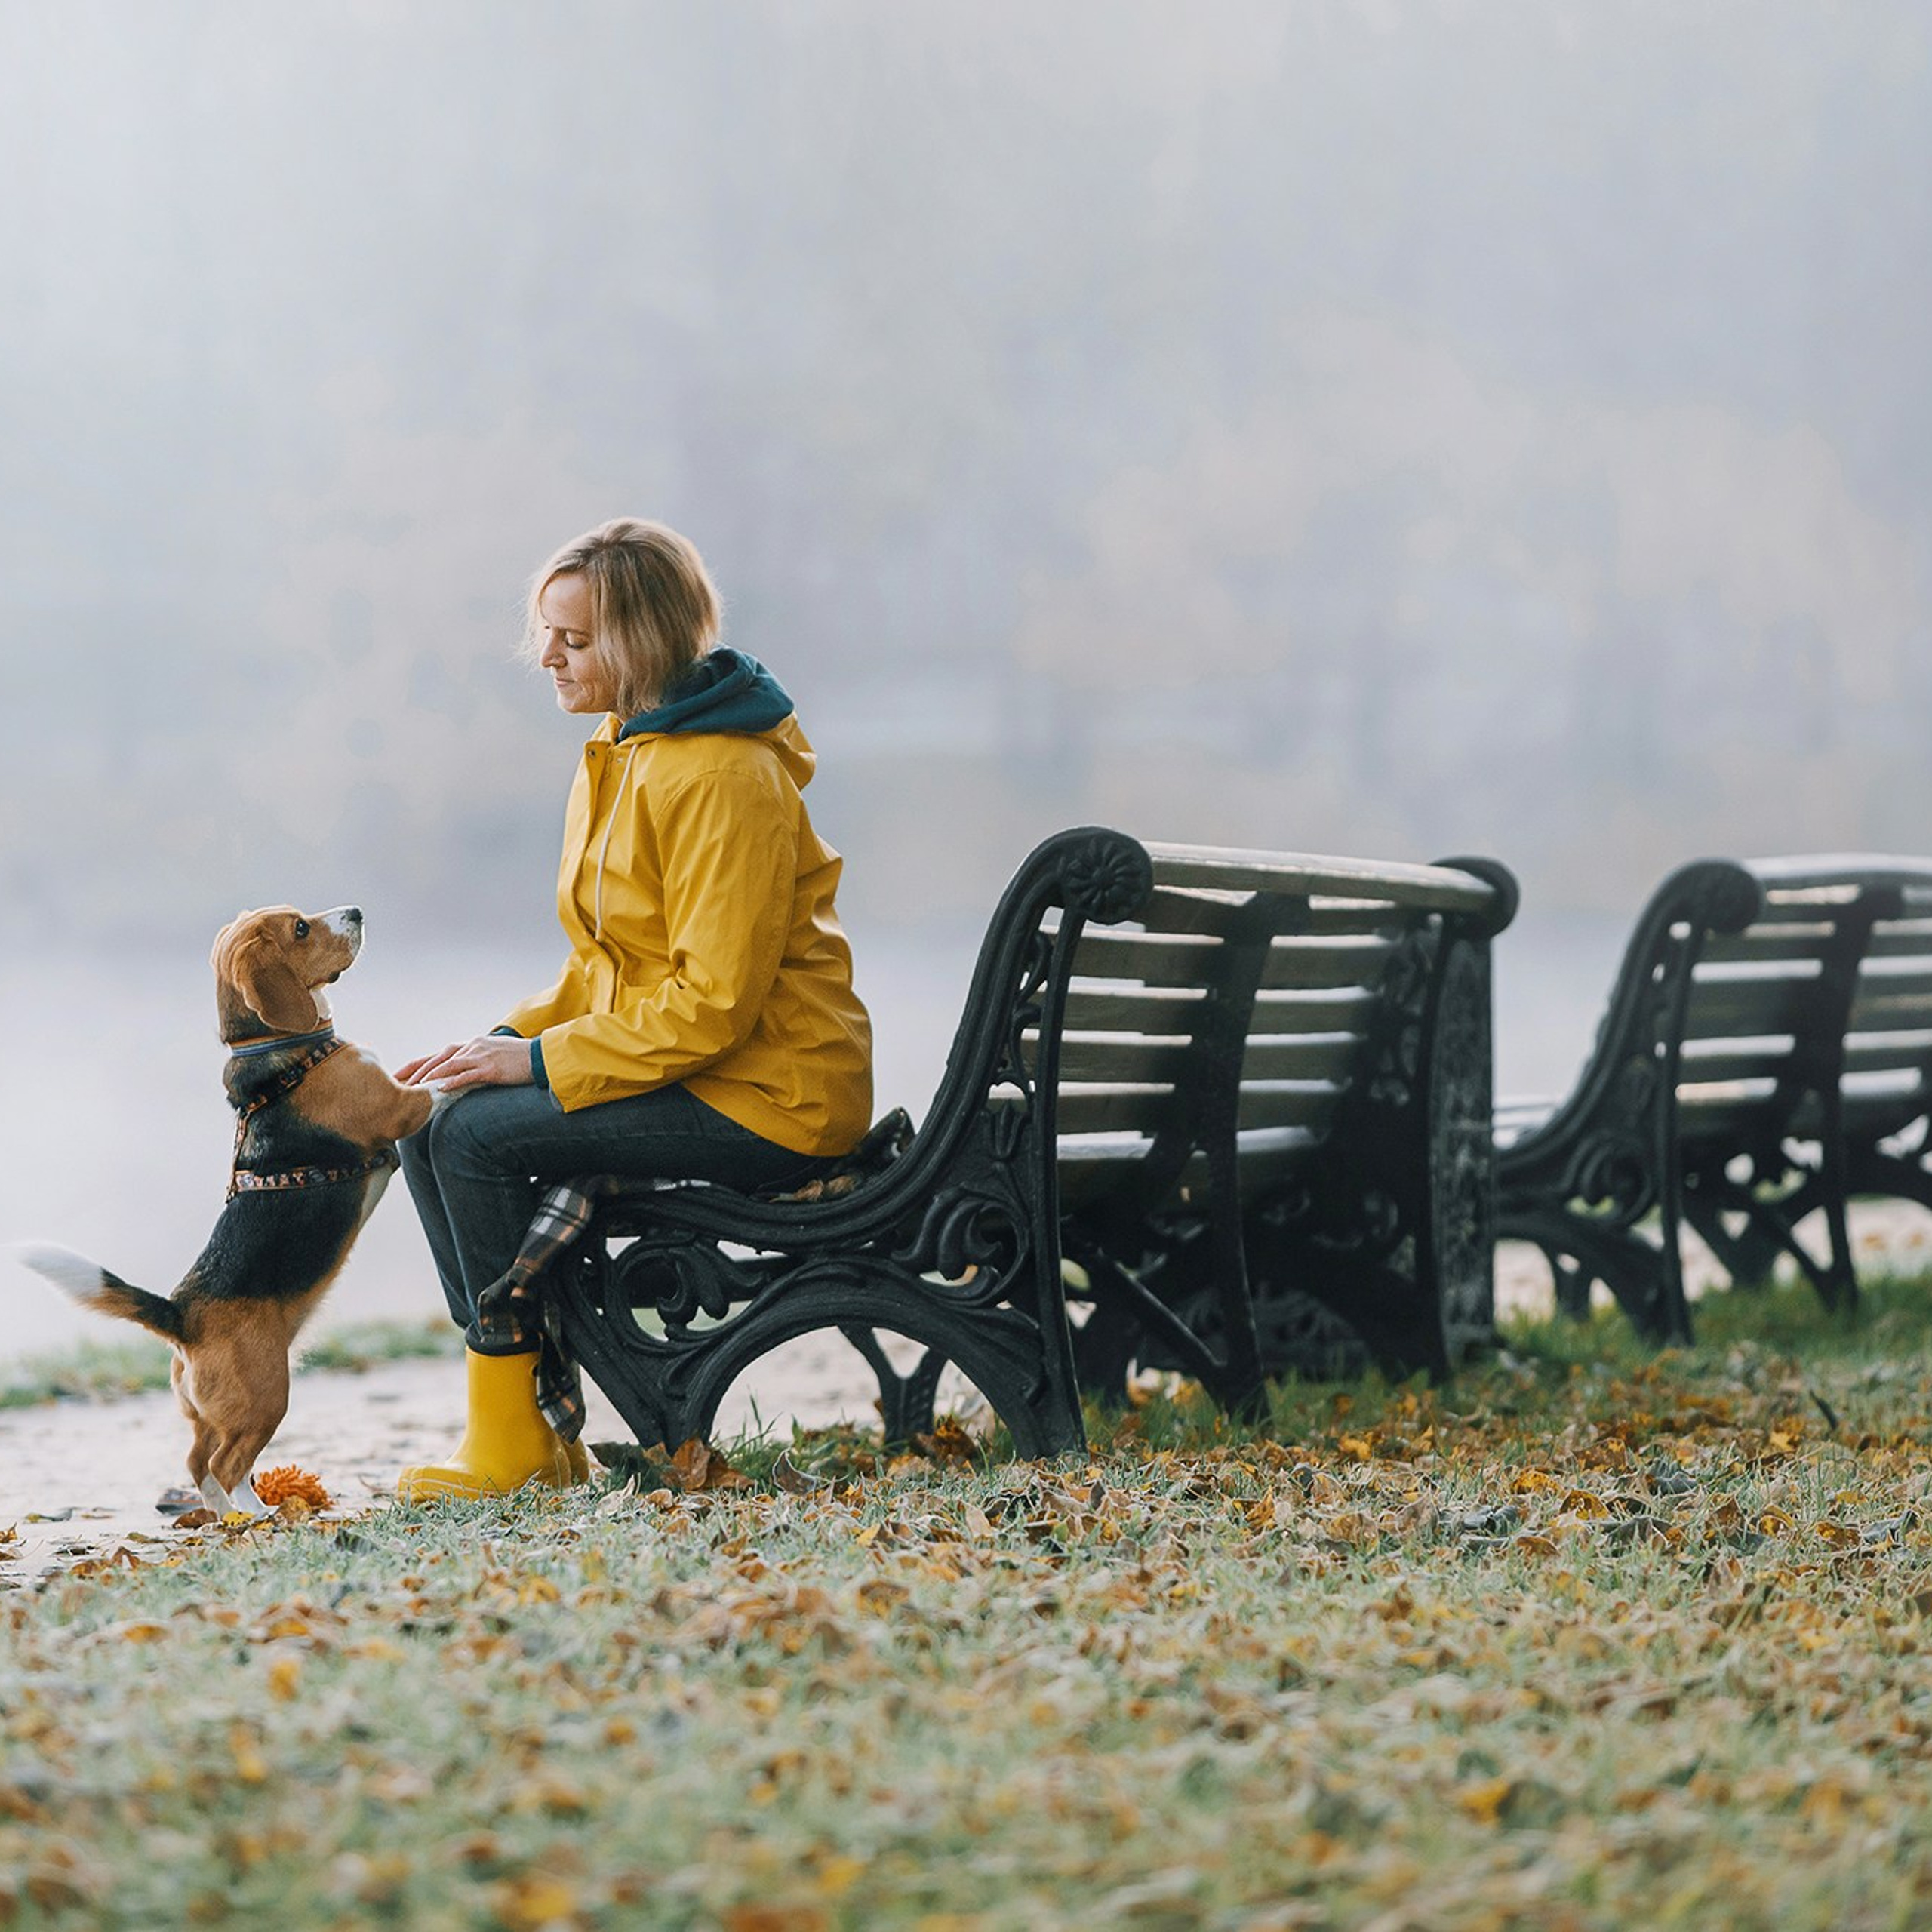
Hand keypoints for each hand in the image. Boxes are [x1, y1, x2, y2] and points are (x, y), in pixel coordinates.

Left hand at [395, 1035, 534, 1093]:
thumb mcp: (496, 1057)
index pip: (441, 1053)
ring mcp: (483, 1057)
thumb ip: (479, 1063)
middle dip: (417, 1070)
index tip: (402, 1073)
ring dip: (430, 1076)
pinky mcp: (492, 1069)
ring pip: (449, 1065)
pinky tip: (441, 1089)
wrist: (543, 1057)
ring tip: (414, 1089)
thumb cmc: (522, 1060)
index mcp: (474, 1045)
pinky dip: (453, 1082)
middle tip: (398, 1082)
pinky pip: (468, 1075)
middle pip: (439, 1057)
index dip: (420, 1063)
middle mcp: (474, 1047)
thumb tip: (465, 1076)